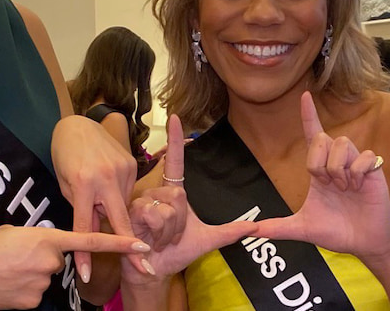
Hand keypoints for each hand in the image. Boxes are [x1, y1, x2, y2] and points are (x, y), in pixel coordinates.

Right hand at [0, 224, 149, 309]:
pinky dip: (24, 289)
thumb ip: (40, 239)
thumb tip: (51, 250)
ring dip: (33, 274)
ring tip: (7, 270)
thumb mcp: (15, 232)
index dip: (120, 243)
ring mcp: (43, 284)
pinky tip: (7, 284)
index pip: (91, 241)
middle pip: (60, 260)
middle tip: (17, 257)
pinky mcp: (34, 303)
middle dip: (45, 258)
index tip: (142, 246)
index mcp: (46, 238)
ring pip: (47, 278)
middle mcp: (50, 262)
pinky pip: (37, 293)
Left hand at [51, 115, 138, 281]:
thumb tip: (97, 233)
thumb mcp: (66, 186)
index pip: (86, 227)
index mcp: (83, 184)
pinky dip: (119, 196)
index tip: (86, 275)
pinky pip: (128, 191)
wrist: (77, 125)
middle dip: (132, 247)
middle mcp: (107, 177)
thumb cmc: (65, 157)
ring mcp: (123, 169)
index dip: (85, 254)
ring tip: (99, 195)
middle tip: (145, 268)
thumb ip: (82, 209)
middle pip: (121, 220)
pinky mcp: (132, 163)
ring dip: (115, 210)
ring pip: (124, 205)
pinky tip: (108, 184)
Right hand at [123, 116, 257, 286]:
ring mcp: (143, 201)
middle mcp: (157, 193)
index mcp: (173, 193)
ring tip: (160, 240)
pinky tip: (150, 242)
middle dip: (180, 223)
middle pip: (179, 195)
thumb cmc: (177, 252)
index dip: (175, 140)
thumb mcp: (208, 240)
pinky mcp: (133, 212)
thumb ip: (231, 232)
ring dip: (169, 231)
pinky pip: (155, 216)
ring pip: (168, 208)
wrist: (156, 271)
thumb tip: (255, 226)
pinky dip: (159, 234)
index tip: (176, 117)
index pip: (175, 162)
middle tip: (172, 236)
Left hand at [256, 92, 389, 261]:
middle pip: (323, 138)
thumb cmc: (336, 232)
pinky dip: (357, 172)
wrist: (363, 244)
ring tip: (345, 188)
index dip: (309, 115)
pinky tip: (359, 188)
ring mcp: (356, 165)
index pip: (313, 135)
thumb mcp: (303, 229)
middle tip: (327, 185)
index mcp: (320, 170)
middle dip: (318, 161)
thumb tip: (251, 231)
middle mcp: (337, 163)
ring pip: (341, 143)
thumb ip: (278, 227)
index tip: (304, 95)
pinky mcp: (374, 171)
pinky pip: (364, 156)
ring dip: (337, 168)